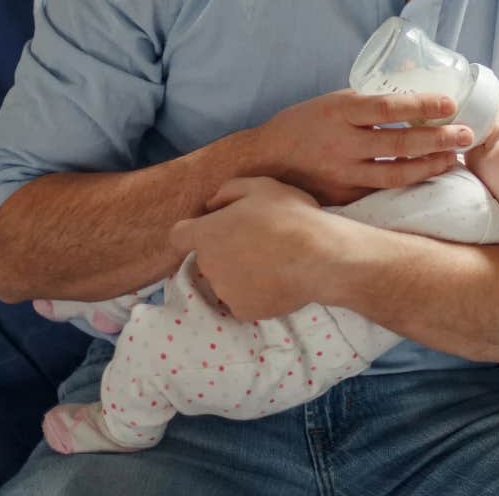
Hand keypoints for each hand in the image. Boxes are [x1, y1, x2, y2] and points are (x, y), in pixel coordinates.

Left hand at [169, 176, 341, 320]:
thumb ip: (227, 192)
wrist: (320, 257)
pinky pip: (243, 299)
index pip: (179, 235)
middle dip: (224, 250)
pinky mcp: (243, 312)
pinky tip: (277, 280)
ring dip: (239, 272)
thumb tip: (210, 205)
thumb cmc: (289, 215)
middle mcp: (208, 265)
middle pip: (207, 257)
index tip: (217, 229)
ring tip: (272, 261)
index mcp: (206, 233)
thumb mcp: (260, 186)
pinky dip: (255, 292)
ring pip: (225, 280)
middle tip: (257, 241)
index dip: (195, 231)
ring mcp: (224, 292)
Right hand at [254, 88, 472, 204]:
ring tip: (454, 158)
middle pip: (399, 144)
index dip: (421, 106)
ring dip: (430, 166)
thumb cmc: (304, 124)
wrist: (265, 160)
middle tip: (466, 134)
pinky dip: (409, 183)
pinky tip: (428, 176)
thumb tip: (412, 84)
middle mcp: (342, 143)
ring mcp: (343, 173)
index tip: (449, 103)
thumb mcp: (333, 102)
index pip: (387, 107)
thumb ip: (367, 101)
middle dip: (438, 139)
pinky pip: (383, 191)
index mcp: (340, 112)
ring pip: (396, 174)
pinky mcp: (343, 196)